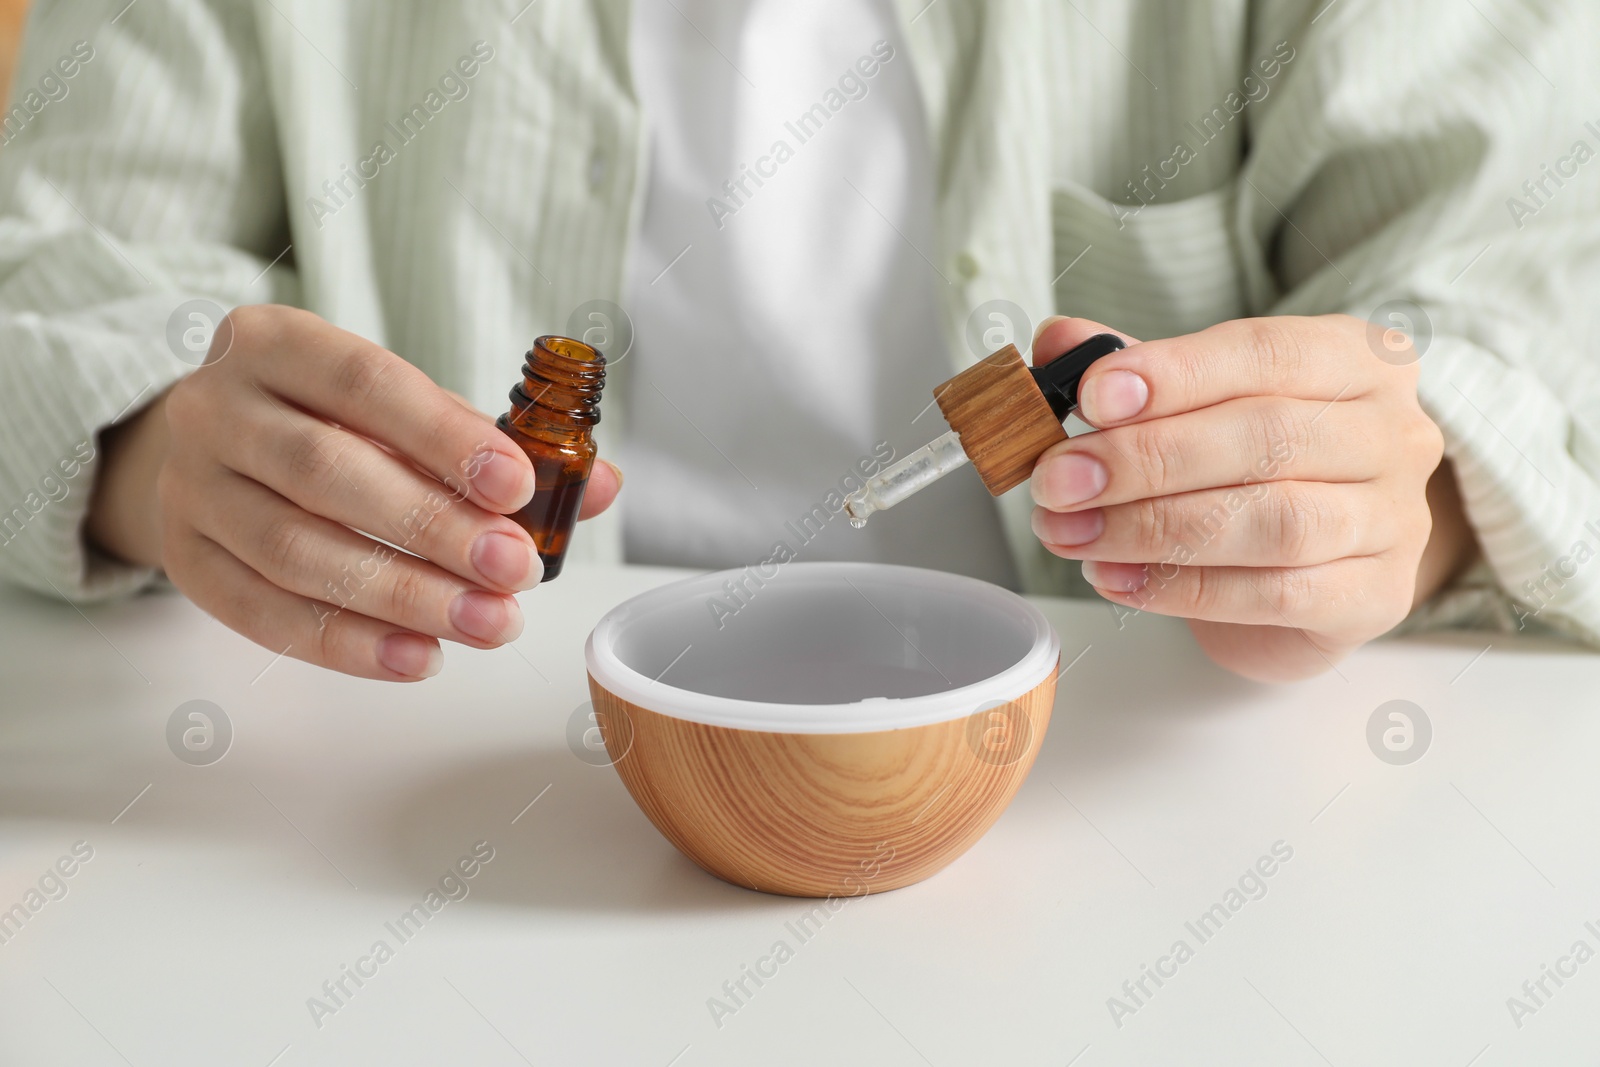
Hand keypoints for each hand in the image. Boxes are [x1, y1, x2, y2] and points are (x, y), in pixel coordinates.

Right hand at [86, 305, 621, 680]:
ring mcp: (190, 487)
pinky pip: (263, 614)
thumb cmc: (333, 422)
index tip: (517, 487)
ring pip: (294, 551)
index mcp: (276, 342)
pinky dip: (346, 643)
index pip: (365, 383)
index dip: (444, 436)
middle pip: (325, 472)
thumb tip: (601, 486)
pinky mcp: (185, 560)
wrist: (215, 449)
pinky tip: (418, 656)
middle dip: (433, 528)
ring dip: (402, 597)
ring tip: (487, 623)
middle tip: (515, 571)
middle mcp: (216, 407)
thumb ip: (497, 443)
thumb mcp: (405, 409)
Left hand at [1028, 314, 1467, 681]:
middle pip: (1268, 437)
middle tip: (1061, 480)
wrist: (1314, 569)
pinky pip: (1276, 593)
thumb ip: (1131, 371)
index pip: (1266, 352)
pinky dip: (1183, 588)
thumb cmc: (1253, 470)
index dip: (1175, 374)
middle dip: (1146, 459)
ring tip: (1073, 534)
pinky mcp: (1375, 597)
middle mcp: (1391, 432)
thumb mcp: (1192, 403)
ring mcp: (1394, 519)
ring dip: (1154, 529)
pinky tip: (1118, 578)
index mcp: (1354, 358)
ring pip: (1275, 521)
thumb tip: (1059, 340)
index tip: (1092, 396)